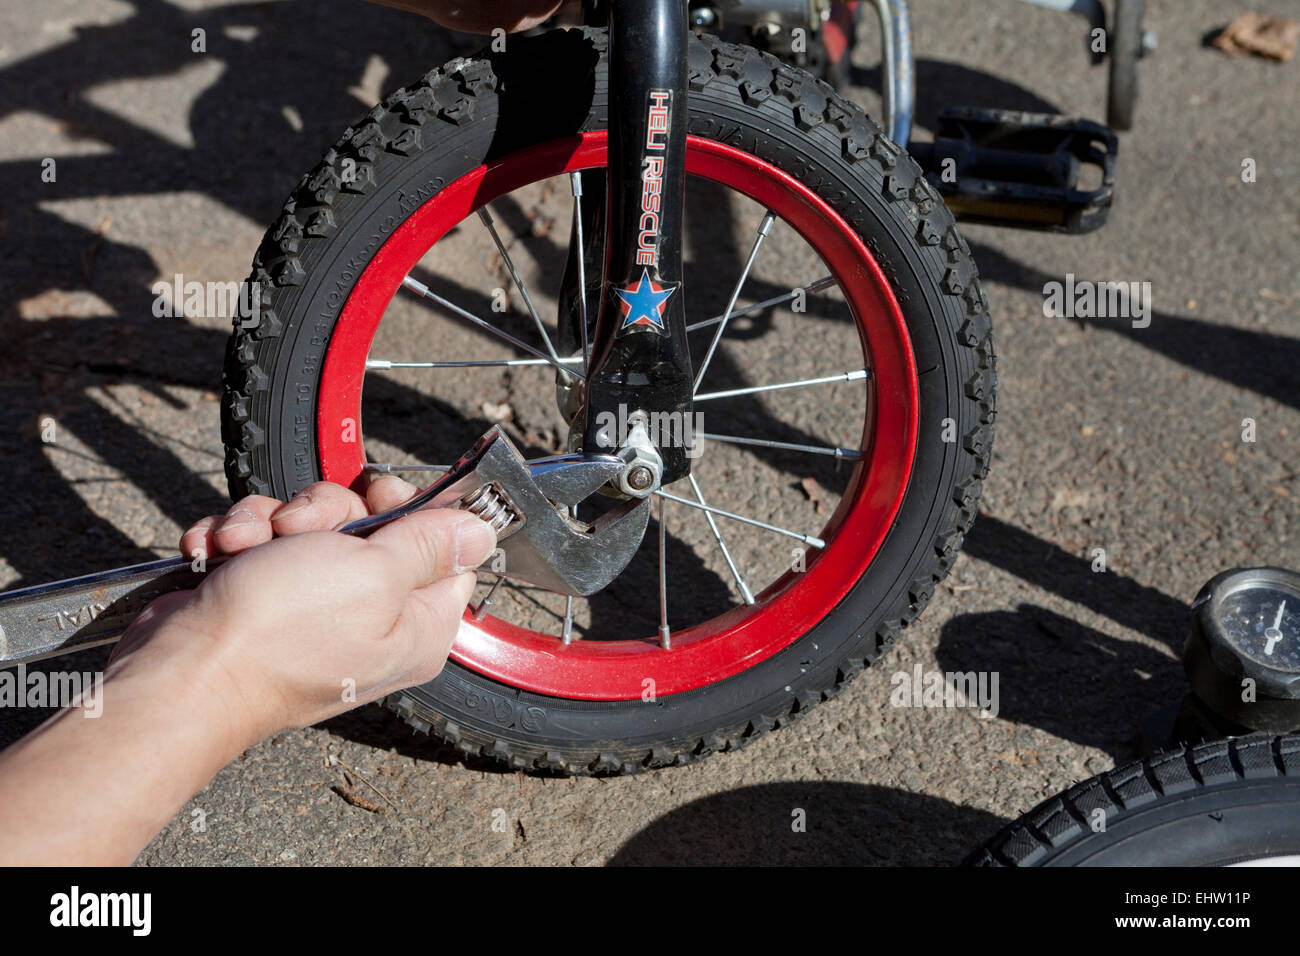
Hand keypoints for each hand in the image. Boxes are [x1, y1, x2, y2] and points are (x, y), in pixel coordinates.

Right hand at [114, 475, 496, 743]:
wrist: (182, 671)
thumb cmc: (278, 634)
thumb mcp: (375, 573)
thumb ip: (431, 544)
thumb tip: (482, 531)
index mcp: (418, 624)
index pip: (447, 550)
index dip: (415, 512)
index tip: (381, 499)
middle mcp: (373, 618)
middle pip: (375, 526)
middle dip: (329, 512)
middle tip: (304, 528)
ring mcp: (316, 608)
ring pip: (313, 526)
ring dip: (271, 521)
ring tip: (249, 545)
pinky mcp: (265, 597)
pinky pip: (265, 540)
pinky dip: (239, 539)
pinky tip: (220, 553)